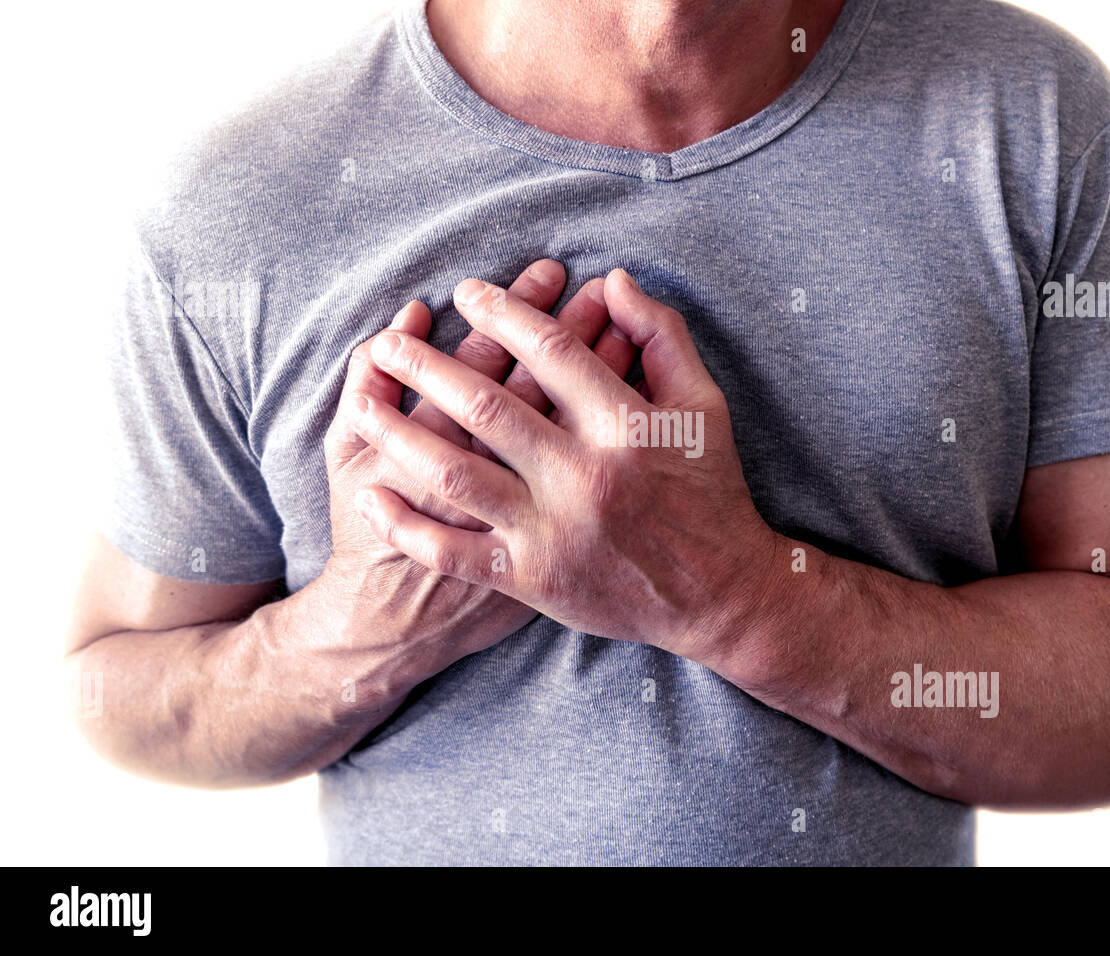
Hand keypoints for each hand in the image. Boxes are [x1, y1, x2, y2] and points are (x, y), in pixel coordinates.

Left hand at [351, 269, 782, 657]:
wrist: (720, 595)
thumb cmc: (710, 491)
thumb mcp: (703, 405)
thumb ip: (662, 336)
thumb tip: (616, 280)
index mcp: (626, 426)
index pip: (549, 352)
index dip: (503, 314)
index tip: (468, 294)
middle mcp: (584, 476)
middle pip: (487, 406)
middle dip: (429, 367)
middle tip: (393, 342)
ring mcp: (553, 531)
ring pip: (458, 474)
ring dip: (401, 435)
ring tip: (365, 405)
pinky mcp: (533, 580)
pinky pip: (455, 552)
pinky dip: (408, 527)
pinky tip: (373, 496)